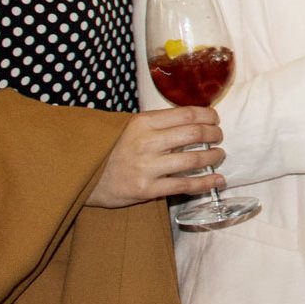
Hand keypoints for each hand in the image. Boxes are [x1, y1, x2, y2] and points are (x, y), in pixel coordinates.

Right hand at [89, 107, 224, 207]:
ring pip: (194, 159)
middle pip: (195, 134)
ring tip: (218, 155)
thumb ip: (159, 122)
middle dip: (214, 134)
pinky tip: (218, 180)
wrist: (85, 178)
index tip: (215, 120)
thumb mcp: (131, 127)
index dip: (208, 116)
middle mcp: (146, 142)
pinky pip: (184, 185)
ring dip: (213, 157)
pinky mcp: (146, 189)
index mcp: (143, 122)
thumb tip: (195, 117)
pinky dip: (206, 183)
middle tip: (219, 137)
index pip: (187, 114)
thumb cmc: (113, 149)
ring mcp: (147, 167)